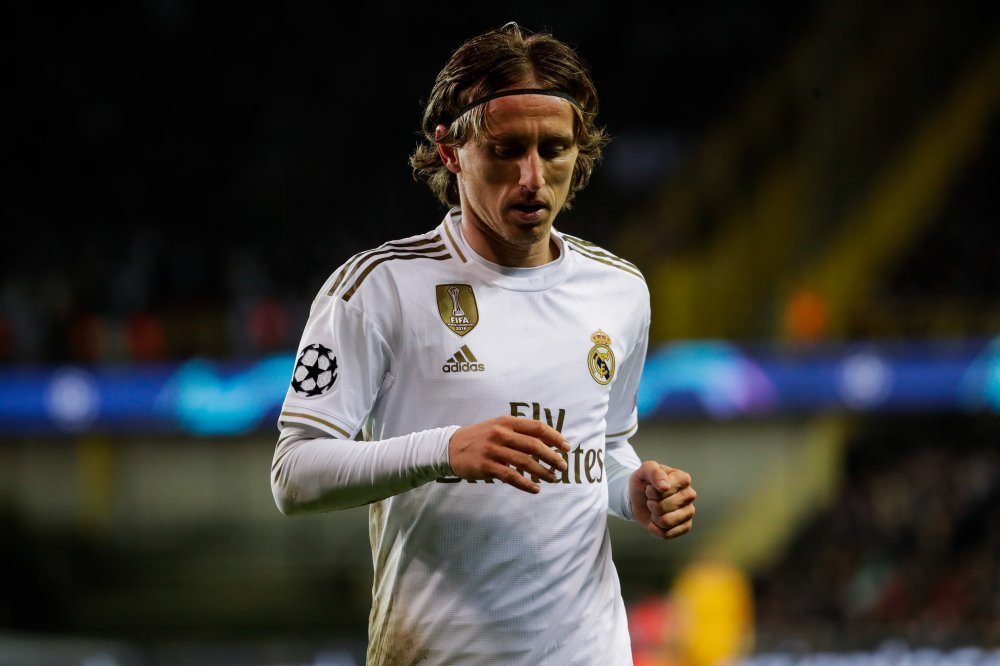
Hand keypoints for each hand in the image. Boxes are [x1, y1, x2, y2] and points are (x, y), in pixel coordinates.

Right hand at [448, 415, 570, 493]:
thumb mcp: (498, 426)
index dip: (555, 437)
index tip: (566, 447)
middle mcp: (500, 433)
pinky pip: (511, 476)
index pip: (537, 427)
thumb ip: (519, 431)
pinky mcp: (485, 466)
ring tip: (553, 479)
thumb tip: (547, 441)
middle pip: (534, 445)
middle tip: (563, 466)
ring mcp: (492, 450)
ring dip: (542, 472)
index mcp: (507, 421)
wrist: (450, 447)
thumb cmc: (480, 437)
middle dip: (552, 457)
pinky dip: (526, 484)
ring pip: (524, 462)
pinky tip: (535, 489)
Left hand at [628, 461, 695, 538]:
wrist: (639, 497)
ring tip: (654, 510)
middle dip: (651, 504)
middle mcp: (690, 495)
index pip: (665, 490)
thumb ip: (654, 472)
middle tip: (651, 499)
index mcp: (683, 478)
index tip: (649, 487)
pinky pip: (667, 534)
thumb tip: (665, 487)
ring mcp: (689, 511)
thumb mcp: (644, 470)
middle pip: (664, 507)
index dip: (652, 491)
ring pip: (666, 522)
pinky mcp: (685, 526)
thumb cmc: (645, 481)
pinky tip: (654, 522)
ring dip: (653, 517)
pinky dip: (655, 529)